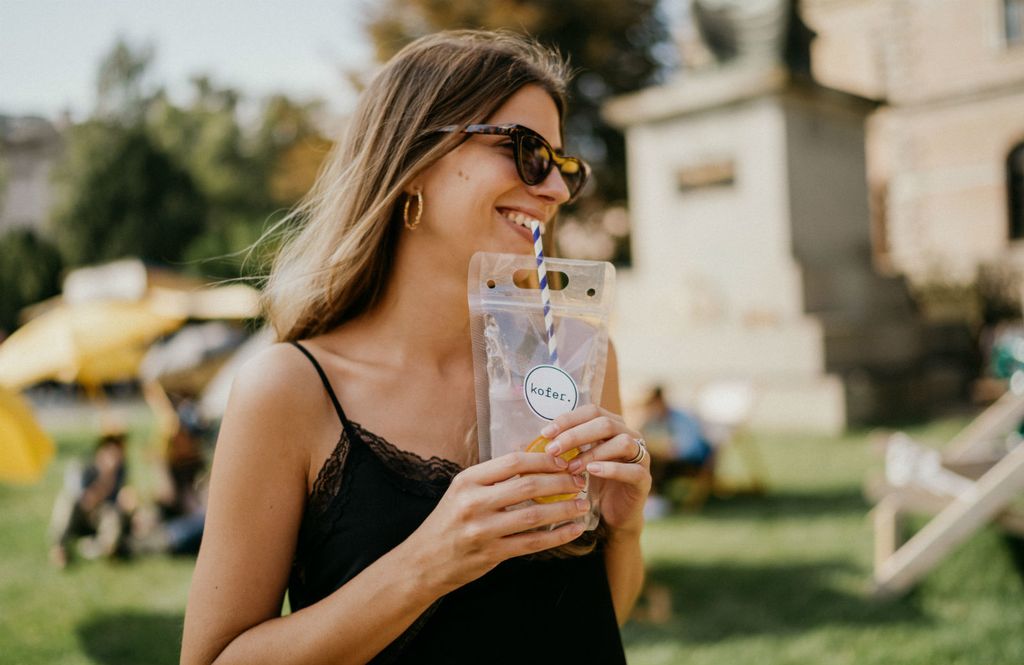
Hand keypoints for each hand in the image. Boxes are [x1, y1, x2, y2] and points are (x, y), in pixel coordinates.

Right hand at [404, 451, 590, 594]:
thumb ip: (493, 476)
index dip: (543, 460)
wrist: (423, 561)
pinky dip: (557, 535)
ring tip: (582, 504)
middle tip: (579, 481)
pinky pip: (532, 543)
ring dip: (564, 509)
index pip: (512, 462)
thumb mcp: (463, 491)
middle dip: (560, 482)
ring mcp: (483, 530)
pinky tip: (573, 529)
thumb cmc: (448, 522)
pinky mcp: (492, 554)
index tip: (563, 461)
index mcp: (467, 481)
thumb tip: (529, 453)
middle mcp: (474, 503)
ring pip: (534, 515)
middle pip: (528, 486)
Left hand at [540, 404, 650, 537]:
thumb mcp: (573, 462)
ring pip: (620, 442)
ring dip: (592, 453)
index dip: (568, 419)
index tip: (545, 433)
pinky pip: (632, 469)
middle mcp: (629, 434)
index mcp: (611, 425)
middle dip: (575, 435)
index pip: (591, 410)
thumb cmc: (591, 483)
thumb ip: (559, 450)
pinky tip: (592, 472)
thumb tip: (524, 443)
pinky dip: (611, 468)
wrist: (613, 514)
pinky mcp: (643, 478)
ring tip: (571, 467)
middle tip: (553, 450)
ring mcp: (640, 455)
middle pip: (604, 423)